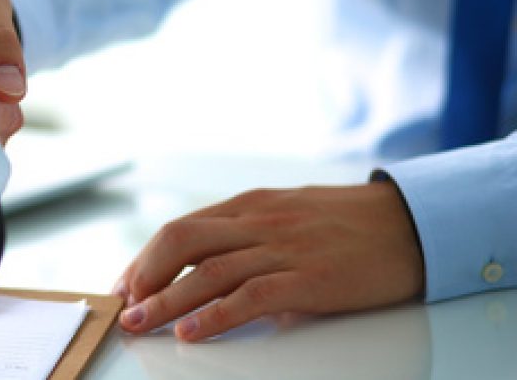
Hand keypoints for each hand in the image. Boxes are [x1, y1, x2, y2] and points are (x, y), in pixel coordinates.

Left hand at [113, 182, 423, 340]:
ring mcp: (283, 247)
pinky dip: (216, 315)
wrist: (413, 224)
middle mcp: (258, 220)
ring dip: (167, 300)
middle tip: (124, 305)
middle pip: (182, 241)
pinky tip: (192, 332)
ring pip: (208, 270)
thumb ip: (248, 236)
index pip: (181, 228)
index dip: (146, 258)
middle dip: (144, 274)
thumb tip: (209, 275)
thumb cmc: (348, 223)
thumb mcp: (287, 215)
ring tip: (140, 323)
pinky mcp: (308, 278)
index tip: (126, 284)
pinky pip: (251, 295)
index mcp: (249, 205)